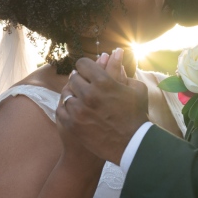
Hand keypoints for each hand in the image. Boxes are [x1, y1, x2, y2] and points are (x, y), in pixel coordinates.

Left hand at [56, 48, 148, 162]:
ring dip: (73, 94)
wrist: (131, 145)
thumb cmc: (136, 116)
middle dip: (79, 80)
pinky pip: (61, 109)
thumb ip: (123, 70)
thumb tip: (116, 53)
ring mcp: (79, 110)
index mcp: (104, 82)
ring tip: (80, 98)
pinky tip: (75, 110)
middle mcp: (89, 94)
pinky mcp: (72, 124)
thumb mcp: (136, 90)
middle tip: (84, 85)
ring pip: (66, 93)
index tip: (87, 71)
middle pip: (73, 78)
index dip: (86, 66)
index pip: (83, 64)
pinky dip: (67, 108)